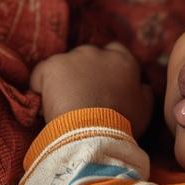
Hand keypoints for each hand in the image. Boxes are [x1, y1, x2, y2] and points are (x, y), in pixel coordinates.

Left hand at [30, 42, 154, 135]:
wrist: (92, 133)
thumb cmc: (121, 124)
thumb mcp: (144, 110)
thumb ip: (143, 93)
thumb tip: (142, 86)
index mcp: (123, 62)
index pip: (116, 51)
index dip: (107, 66)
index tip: (102, 83)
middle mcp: (99, 53)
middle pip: (87, 56)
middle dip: (83, 73)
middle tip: (82, 98)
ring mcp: (74, 57)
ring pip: (63, 66)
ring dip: (62, 81)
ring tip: (63, 107)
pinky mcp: (52, 66)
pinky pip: (40, 75)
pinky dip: (40, 88)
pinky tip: (44, 107)